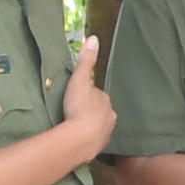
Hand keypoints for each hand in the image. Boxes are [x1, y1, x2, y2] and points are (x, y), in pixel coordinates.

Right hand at [57, 34, 116, 154]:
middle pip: (98, 110)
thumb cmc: (80, 107)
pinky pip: (93, 140)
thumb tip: (94, 38)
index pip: (96, 95)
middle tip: (74, 112)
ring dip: (89, 125)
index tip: (76, 97)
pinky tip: (78, 139)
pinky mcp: (99, 146)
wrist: (81, 137)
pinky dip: (88, 138)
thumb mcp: (80, 80)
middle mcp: (110, 116)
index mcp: (105, 100)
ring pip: (98, 125)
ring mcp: (106, 132)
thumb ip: (86, 61)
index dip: (86, 95)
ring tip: (75, 126)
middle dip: (89, 110)